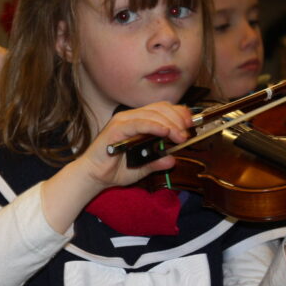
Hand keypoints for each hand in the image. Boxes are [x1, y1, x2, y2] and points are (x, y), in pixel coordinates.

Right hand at [78, 101, 193, 190]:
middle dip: (178, 119)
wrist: (94, 177)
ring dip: (170, 124)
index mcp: (139, 121)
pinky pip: (139, 123)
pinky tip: (165, 133)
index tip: (191, 125)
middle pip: (161, 108)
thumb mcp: (142, 168)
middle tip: (186, 133)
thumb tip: (173, 160)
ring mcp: (123, 121)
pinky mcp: (117, 128)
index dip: (179, 113)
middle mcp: (131, 117)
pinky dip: (154, 126)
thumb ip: (157, 162)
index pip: (163, 109)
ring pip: (153, 114)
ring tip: (179, 137)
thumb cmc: (114, 170)